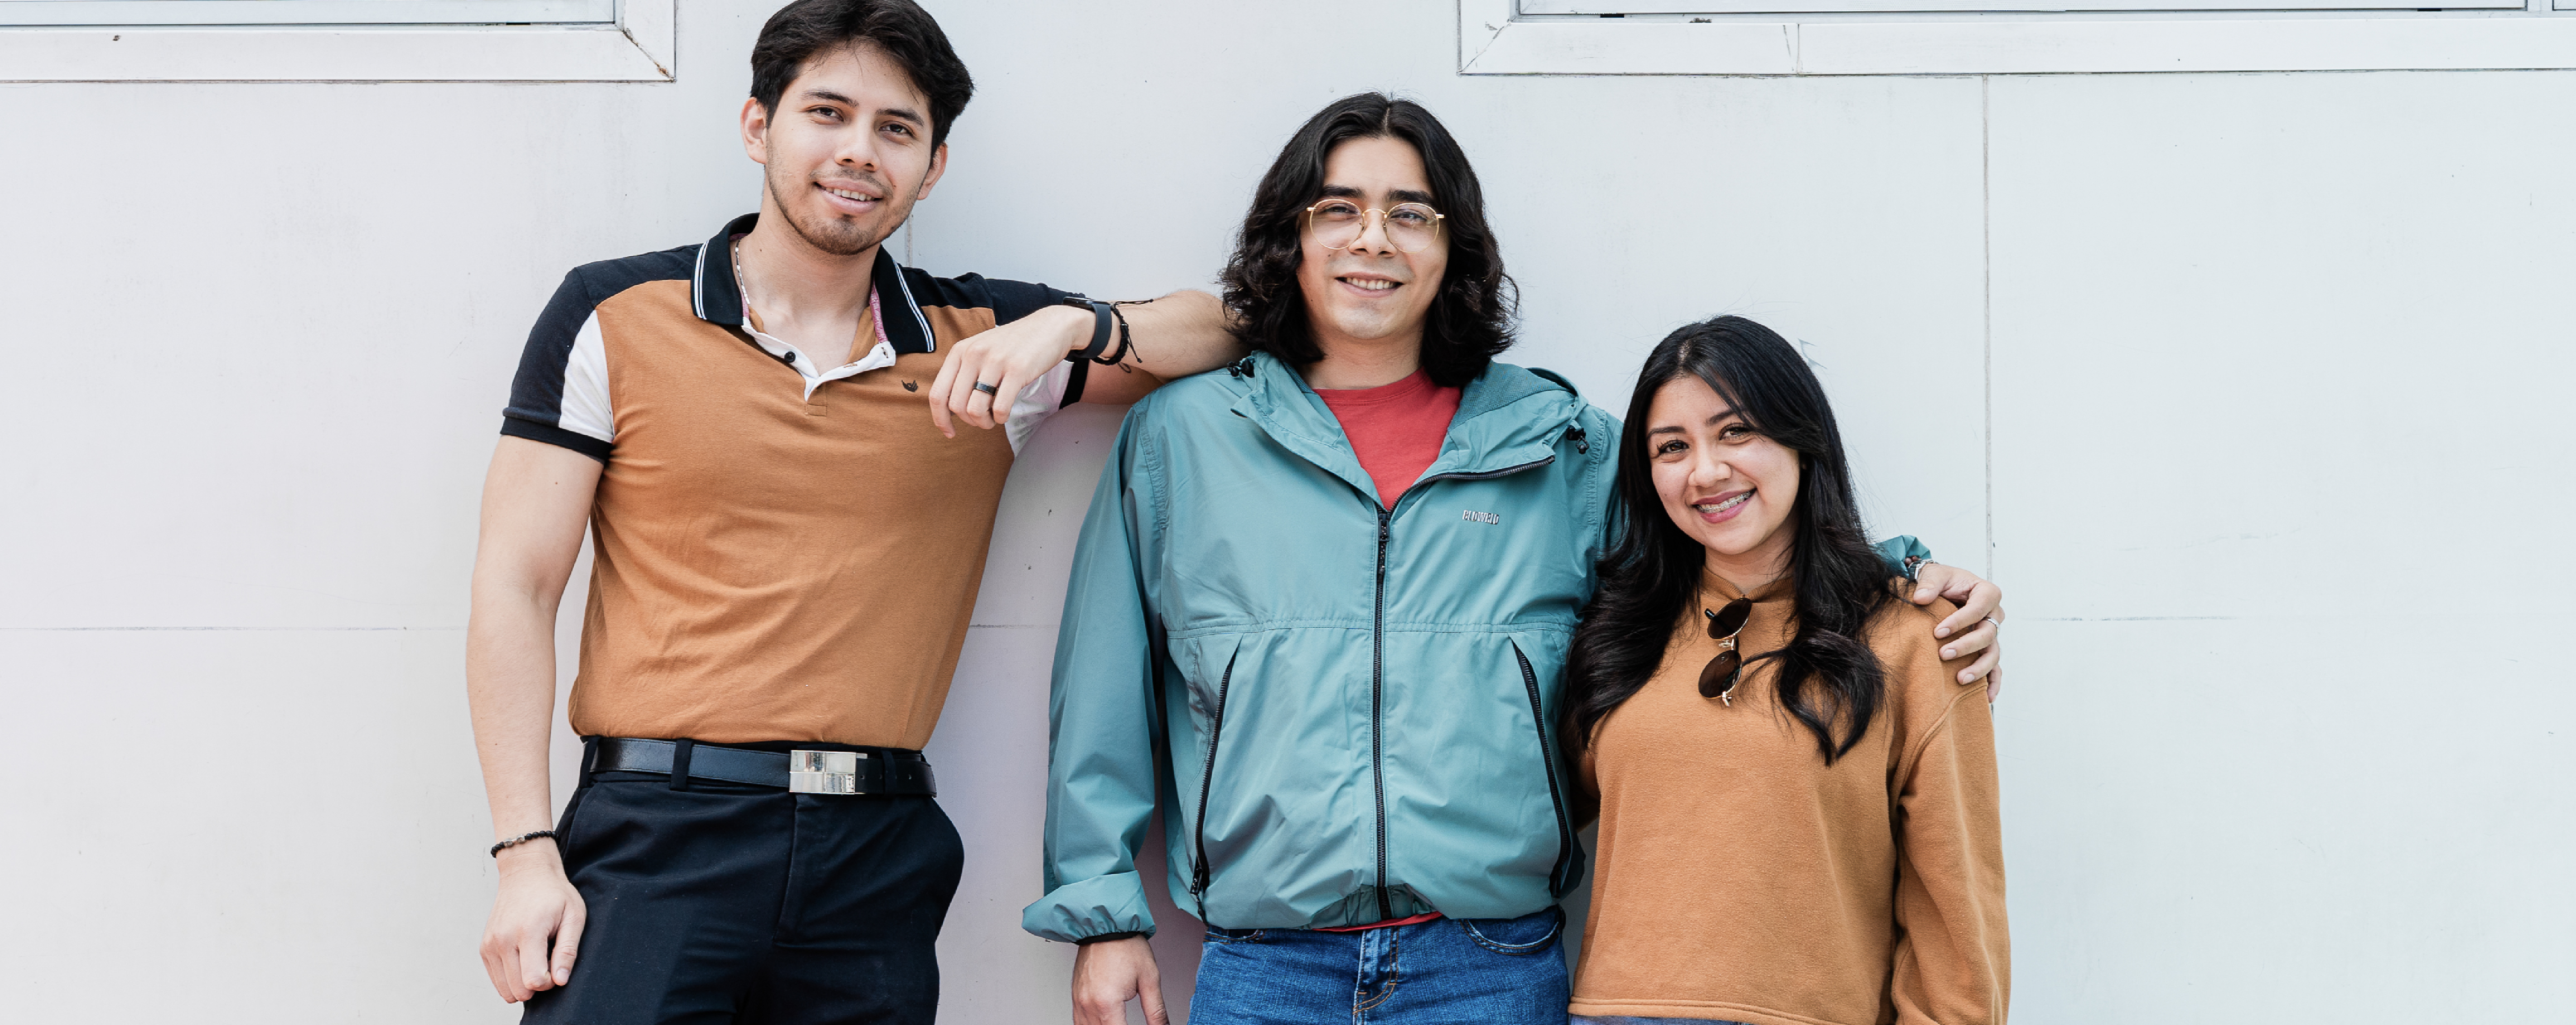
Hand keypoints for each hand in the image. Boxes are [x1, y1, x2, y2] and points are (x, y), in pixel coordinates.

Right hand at [478, 841, 585, 1002]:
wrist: (526, 873)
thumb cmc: (554, 893)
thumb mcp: (574, 916)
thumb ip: (568, 950)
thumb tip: (560, 981)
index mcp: (528, 931)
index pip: (533, 980)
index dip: (550, 982)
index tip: (556, 965)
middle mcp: (502, 940)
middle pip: (518, 990)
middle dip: (537, 985)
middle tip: (548, 962)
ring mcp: (490, 945)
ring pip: (505, 989)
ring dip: (523, 982)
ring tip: (536, 959)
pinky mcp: (484, 948)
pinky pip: (497, 980)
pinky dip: (511, 977)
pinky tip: (524, 958)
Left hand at [928, 305, 1087, 436]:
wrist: (1049, 327)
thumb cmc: (1013, 345)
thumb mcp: (981, 351)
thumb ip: (963, 373)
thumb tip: (949, 411)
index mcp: (960, 351)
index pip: (937, 394)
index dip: (940, 419)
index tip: (949, 432)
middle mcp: (973, 354)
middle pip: (956, 406)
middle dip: (969, 421)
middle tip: (983, 420)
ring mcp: (995, 361)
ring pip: (976, 410)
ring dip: (985, 423)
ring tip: (994, 418)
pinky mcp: (1018, 370)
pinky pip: (1000, 408)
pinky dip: (1001, 418)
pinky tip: (1005, 413)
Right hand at [1070, 935, 1166, 1024]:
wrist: (1107, 926)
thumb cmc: (1127, 946)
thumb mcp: (1150, 980)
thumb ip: (1156, 1011)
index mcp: (1107, 1003)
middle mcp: (1088, 1005)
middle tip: (1129, 1022)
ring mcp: (1079, 1001)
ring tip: (1119, 1022)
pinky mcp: (1075, 997)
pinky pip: (1078, 1022)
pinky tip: (1103, 1024)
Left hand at [1911, 563, 2004, 698]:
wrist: (1941, 589)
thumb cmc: (1940, 580)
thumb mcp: (1933, 574)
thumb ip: (1928, 584)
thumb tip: (1920, 599)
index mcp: (1986, 592)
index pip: (1979, 608)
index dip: (1960, 621)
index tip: (1938, 632)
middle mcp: (1994, 615)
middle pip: (1988, 634)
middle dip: (1966, 646)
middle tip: (1943, 654)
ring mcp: (1992, 634)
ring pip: (1993, 654)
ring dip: (1978, 668)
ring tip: (1959, 679)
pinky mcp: (1986, 649)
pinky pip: (1995, 669)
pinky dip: (1993, 683)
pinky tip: (1986, 698)